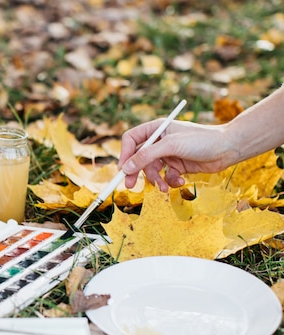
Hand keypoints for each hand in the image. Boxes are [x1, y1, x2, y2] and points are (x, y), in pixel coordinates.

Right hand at [118, 120, 232, 191]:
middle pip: (138, 158)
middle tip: (130, 186)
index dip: (125, 154)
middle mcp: (160, 141)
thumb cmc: (202, 140)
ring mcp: (168, 154)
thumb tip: (125, 168)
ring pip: (151, 170)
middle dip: (135, 172)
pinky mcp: (177, 166)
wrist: (228, 149)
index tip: (123, 169)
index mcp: (156, 129)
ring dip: (156, 180)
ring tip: (163, 187)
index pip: (131, 140)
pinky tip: (180, 181)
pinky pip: (165, 177)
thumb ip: (146, 156)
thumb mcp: (171, 146)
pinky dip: (170, 181)